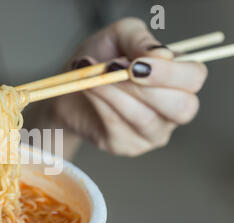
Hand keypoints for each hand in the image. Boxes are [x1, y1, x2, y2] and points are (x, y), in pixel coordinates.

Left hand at [54, 17, 207, 155]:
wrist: (68, 86)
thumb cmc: (100, 59)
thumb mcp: (118, 36)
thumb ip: (139, 39)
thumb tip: (162, 55)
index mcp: (180, 78)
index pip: (194, 79)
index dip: (169, 73)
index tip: (135, 64)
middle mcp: (174, 108)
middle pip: (182, 108)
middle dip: (145, 89)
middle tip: (113, 69)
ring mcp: (153, 132)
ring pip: (145, 119)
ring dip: (114, 94)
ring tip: (90, 75)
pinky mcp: (127, 146)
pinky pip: (118, 128)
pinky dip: (100, 105)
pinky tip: (87, 89)